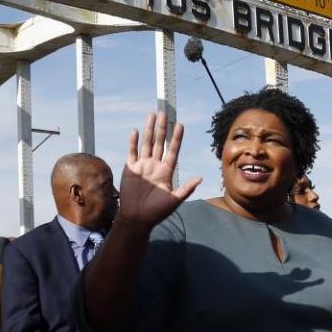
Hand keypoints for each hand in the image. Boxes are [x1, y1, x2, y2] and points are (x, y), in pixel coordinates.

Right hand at [118, 112, 201, 230]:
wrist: (137, 218)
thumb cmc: (156, 212)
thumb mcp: (174, 200)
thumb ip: (186, 188)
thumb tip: (200, 178)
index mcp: (166, 172)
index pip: (173, 151)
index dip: (176, 138)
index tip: (180, 125)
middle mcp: (155, 166)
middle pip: (160, 143)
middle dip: (162, 128)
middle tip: (164, 113)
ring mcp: (142, 166)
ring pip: (147, 143)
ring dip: (149, 130)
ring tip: (152, 116)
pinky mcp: (130, 169)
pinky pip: (132, 152)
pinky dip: (134, 141)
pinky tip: (136, 131)